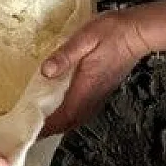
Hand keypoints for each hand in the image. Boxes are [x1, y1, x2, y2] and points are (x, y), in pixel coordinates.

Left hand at [39, 0, 165, 135]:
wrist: (137, 32)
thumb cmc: (112, 32)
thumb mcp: (84, 38)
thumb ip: (65, 56)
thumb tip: (46, 71)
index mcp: (86, 87)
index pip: (63, 116)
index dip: (45, 127)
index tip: (29, 133)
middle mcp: (92, 97)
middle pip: (67, 123)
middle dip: (48, 130)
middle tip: (28, 130)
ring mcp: (98, 96)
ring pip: (75, 118)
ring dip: (57, 123)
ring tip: (39, 123)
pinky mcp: (100, 90)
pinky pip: (81, 111)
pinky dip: (67, 115)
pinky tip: (59, 109)